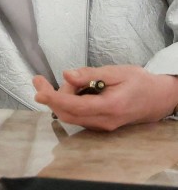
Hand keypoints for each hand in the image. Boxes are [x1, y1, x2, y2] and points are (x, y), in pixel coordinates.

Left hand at [33, 65, 177, 130]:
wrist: (158, 98)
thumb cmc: (139, 82)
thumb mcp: (116, 72)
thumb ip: (90, 75)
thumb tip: (67, 75)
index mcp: (110, 107)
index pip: (75, 107)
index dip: (54, 99)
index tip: (38, 91)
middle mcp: (104, 121)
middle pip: (67, 114)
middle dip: (50, 97)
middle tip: (39, 79)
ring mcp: (102, 126)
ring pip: (71, 116)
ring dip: (59, 100)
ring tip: (68, 82)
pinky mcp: (100, 125)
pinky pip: (78, 116)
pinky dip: (69, 103)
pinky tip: (74, 91)